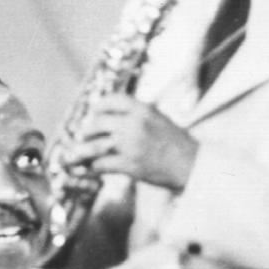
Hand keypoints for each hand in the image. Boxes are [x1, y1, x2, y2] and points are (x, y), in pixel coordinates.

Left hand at [70, 94, 198, 193]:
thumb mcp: (160, 120)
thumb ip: (139, 116)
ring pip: (95, 145)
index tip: (94, 111)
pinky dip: (94, 167)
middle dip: (88, 130)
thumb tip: (117, 116)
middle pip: (98, 122)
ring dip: (82, 151)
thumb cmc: (179, 144)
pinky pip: (103, 165)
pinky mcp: (130, 165)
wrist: (193, 165)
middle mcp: (134, 124)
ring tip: (75, 154)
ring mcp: (130, 145)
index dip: (99, 106)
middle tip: (83, 136)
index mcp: (143, 110)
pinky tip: (91, 169)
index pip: (112, 100)